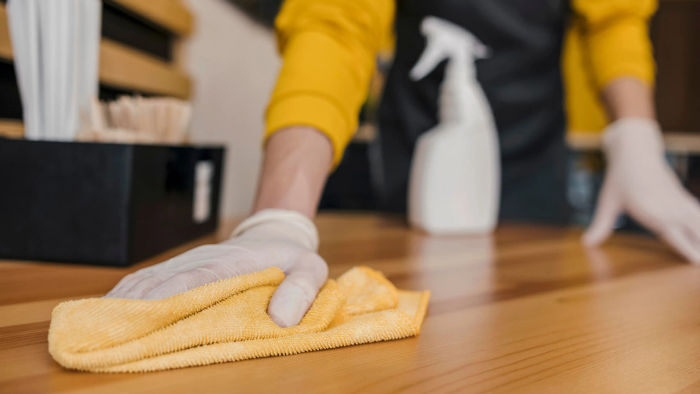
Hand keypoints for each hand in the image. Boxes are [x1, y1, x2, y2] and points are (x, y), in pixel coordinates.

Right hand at [106, 209, 328, 326]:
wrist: (277, 234)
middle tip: (105, 332)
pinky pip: (149, 282)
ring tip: (97, 328)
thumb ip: (302, 290)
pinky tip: (110, 313)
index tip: (142, 317)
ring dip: (124, 303)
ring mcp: (189, 263)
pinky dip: (128, 297)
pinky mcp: (181, 270)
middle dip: (135, 306)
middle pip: (163, 282)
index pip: (198, 279)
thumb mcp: (312, 270)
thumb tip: (283, 319)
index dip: (170, 297)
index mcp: (234, 262)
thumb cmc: (294, 258)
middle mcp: (204, 260)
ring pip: (149, 281)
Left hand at [583, 119, 699, 262]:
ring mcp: (680, 203)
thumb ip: (601, 225)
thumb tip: (586, 243)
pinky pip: (699, 214)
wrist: (636, 151)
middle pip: (696, 233)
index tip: (697, 264)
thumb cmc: (620, 178)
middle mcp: (671, 209)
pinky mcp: (683, 198)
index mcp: (653, 212)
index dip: (688, 252)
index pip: (675, 237)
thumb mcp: (608, 202)